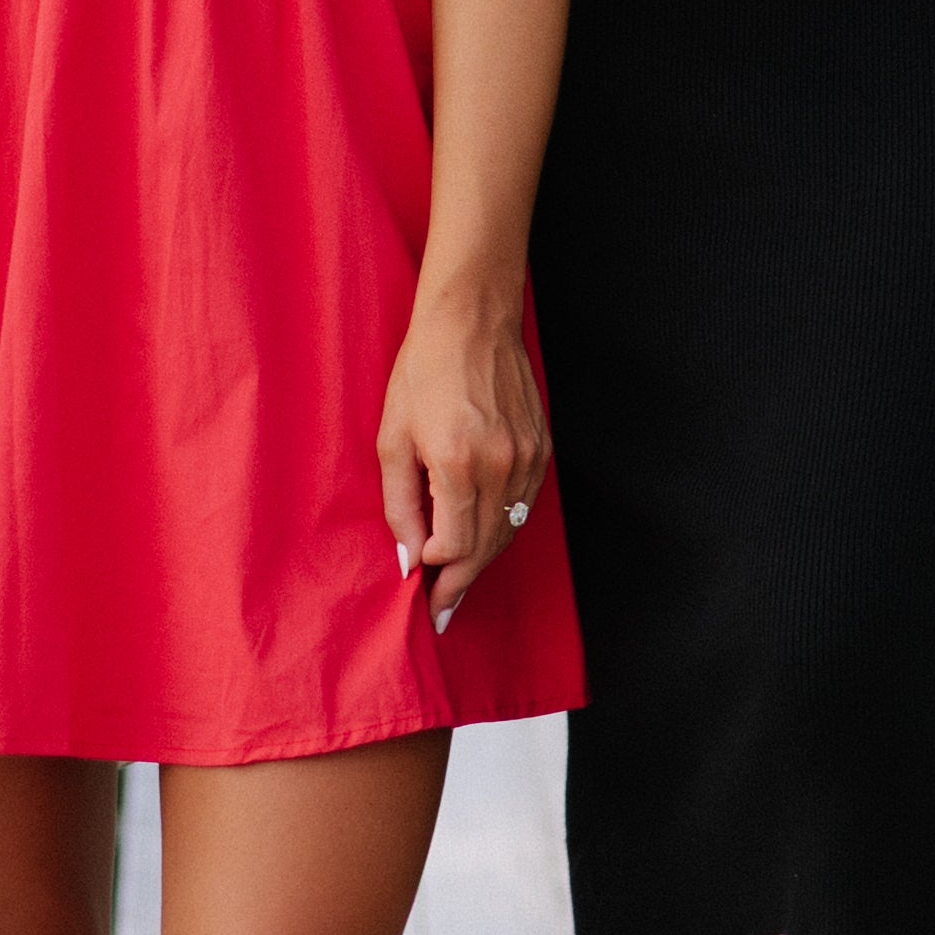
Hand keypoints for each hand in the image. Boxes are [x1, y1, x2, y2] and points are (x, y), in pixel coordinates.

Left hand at [380, 285, 548, 629]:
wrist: (472, 322)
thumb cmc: (424, 372)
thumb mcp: (392, 437)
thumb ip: (400, 504)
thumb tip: (407, 558)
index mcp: (459, 463)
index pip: (455, 547)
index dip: (435, 572)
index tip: (420, 586)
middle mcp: (502, 466)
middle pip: (485, 547)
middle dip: (461, 584)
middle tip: (442, 612)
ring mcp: (528, 458)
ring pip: (508, 530)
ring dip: (483, 559)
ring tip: (458, 583)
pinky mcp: (542, 449)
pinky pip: (523, 505)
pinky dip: (502, 527)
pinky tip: (482, 537)